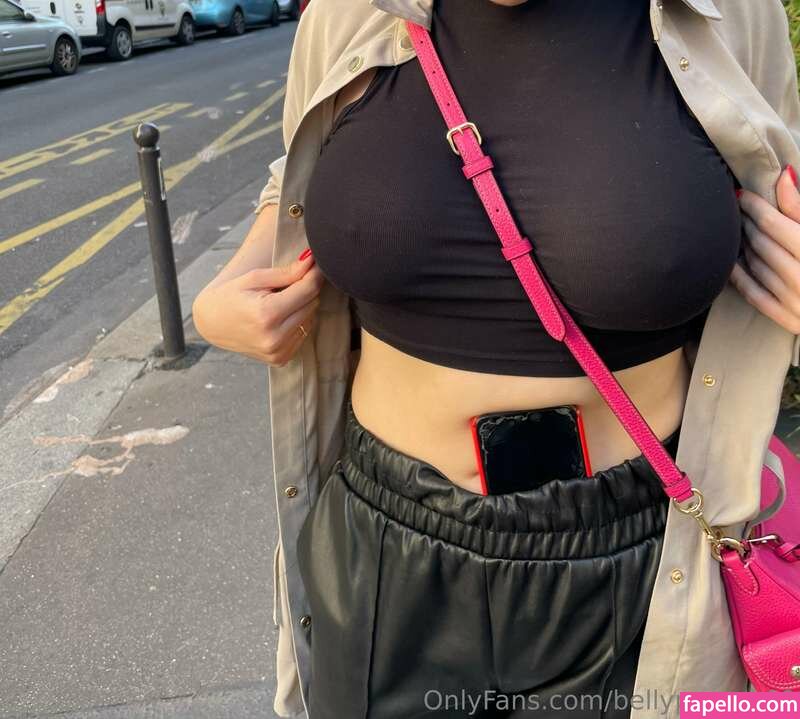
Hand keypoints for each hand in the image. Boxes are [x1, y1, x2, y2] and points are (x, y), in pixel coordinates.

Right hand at [193, 252, 324, 365]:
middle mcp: (275, 338)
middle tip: (287, 284)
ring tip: (279, 302)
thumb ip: (286, 272)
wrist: (212, 324)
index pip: (308, 290)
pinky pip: (303, 334)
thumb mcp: (254, 278)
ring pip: (311, 319)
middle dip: (305, 290)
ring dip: (301, 307)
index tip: (314, 264)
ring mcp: (278, 352)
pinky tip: (279, 318)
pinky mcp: (280, 359)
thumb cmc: (231, 296)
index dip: (314, 274)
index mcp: (267, 314)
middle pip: (312, 304)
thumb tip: (311, 261)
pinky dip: (297, 323)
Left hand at [730, 166, 799, 333]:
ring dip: (743, 245)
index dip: (755, 206)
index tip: (743, 195)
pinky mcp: (787, 318)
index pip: (775, 223)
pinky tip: (732, 262)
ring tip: (738, 230)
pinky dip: (739, 275)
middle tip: (737, 210)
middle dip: (747, 223)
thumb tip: (784, 175)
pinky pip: (752, 293)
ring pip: (756, 265)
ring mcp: (795, 301)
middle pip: (762, 243)